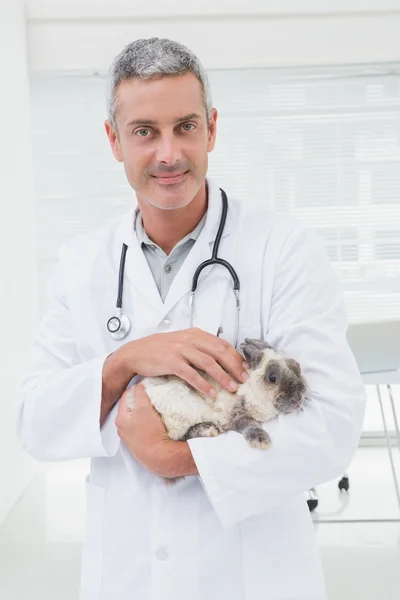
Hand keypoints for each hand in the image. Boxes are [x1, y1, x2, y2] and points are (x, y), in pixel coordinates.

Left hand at [115, 384, 196, 477]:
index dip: (137, 388)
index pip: (126, 396)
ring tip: (156, 407)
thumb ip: (140, 393)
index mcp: (120, 419)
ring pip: (138, 417)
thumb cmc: (151, 433)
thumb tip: (139, 385)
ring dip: (146, 412)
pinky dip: (149, 422)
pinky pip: (144, 427)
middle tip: (152, 395)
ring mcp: (132, 438)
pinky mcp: (141, 444)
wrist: (161, 457)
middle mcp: (123, 429)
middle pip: (132, 407)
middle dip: (141, 400)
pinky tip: (158, 421)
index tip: (147, 385)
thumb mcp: (144, 408)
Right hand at [118, 327, 248, 397]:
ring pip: (208, 363)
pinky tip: (211, 393)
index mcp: (195, 334)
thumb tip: (220, 358)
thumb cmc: (159, 350)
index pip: (221, 344)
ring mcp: (180, 350)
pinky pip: (191, 374)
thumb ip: (199, 346)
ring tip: (232, 388)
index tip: (245, 369)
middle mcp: (189, 339)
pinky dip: (203, 384)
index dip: (235, 357)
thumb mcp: (181, 342)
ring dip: (223, 377)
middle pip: (219, 352)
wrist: (135, 353)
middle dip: (234, 367)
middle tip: (243, 380)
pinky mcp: (171, 362)